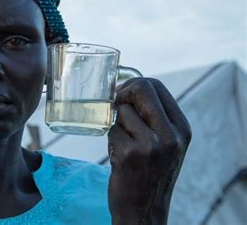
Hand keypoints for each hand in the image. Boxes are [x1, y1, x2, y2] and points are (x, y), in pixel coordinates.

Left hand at [107, 78, 190, 224]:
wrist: (144, 209)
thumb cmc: (150, 172)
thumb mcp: (166, 143)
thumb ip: (154, 116)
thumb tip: (126, 87)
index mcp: (182, 128)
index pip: (157, 86)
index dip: (134, 84)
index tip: (123, 93)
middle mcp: (170, 135)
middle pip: (140, 89)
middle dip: (122, 94)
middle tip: (115, 105)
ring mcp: (150, 145)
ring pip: (121, 111)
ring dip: (116, 123)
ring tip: (124, 142)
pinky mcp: (129, 155)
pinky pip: (111, 130)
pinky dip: (111, 139)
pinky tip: (120, 155)